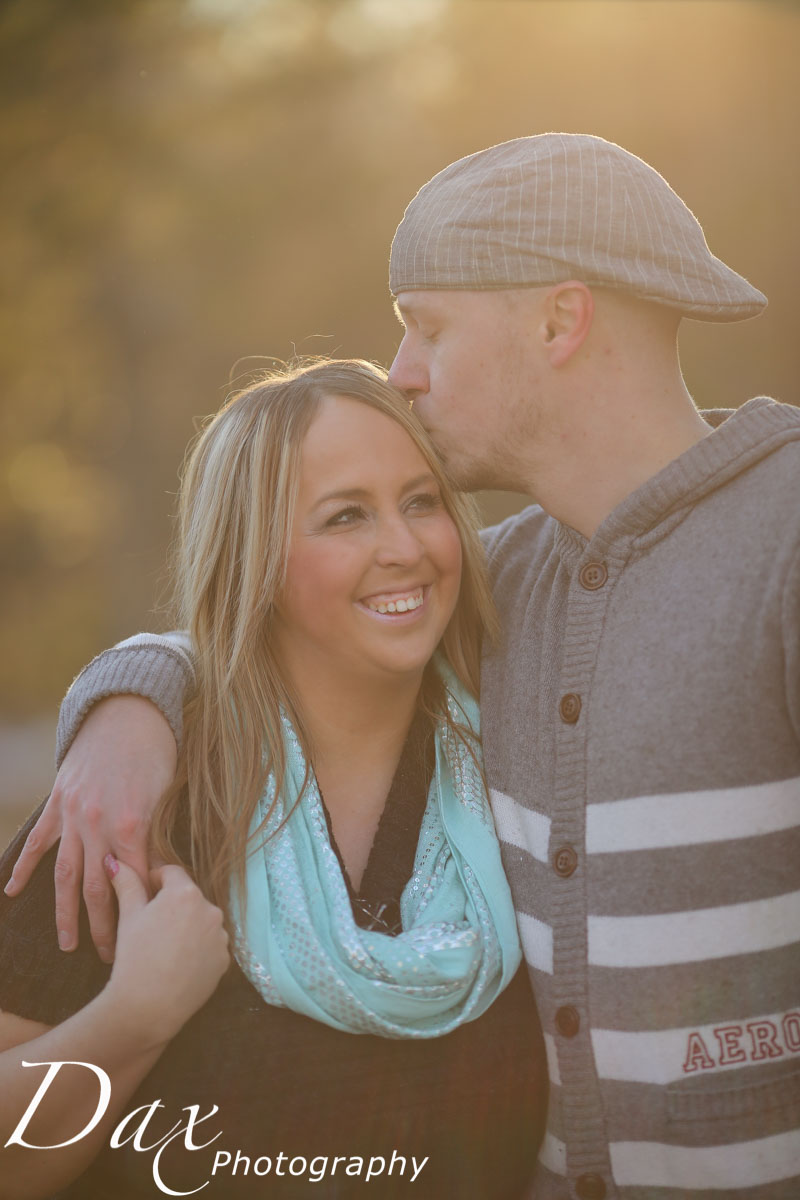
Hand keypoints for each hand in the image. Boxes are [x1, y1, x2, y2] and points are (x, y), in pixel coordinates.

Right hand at [4, 695, 177, 962]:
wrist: (127, 711)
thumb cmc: (155, 750)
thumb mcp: (165, 792)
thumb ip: (155, 833)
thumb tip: (159, 873)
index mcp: (130, 823)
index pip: (135, 881)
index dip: (140, 911)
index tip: (146, 937)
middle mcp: (97, 824)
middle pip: (100, 888)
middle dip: (105, 927)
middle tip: (109, 958)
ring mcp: (72, 815)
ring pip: (66, 875)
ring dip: (66, 912)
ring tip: (68, 944)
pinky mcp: (57, 803)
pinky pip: (38, 841)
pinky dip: (23, 868)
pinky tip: (12, 892)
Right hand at [103, 859, 229, 1048]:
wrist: (148, 1006)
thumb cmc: (135, 957)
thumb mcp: (128, 916)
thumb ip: (126, 883)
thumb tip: (114, 861)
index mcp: (185, 893)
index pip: (171, 873)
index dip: (155, 879)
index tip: (144, 892)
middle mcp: (210, 909)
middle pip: (188, 898)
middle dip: (171, 905)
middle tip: (150, 924)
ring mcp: (220, 935)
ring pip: (200, 922)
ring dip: (186, 926)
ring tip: (163, 946)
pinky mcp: (224, 959)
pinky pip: (209, 945)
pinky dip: (196, 949)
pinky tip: (177, 962)